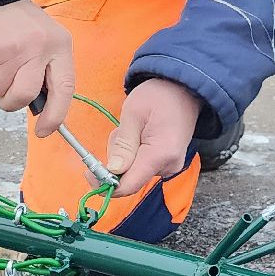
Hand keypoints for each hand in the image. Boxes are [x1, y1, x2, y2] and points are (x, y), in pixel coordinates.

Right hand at [0, 0, 74, 136]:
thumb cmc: (17, 23)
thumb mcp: (44, 40)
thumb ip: (45, 70)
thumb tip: (41, 109)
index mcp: (59, 47)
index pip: (64, 89)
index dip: (56, 115)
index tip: (44, 131)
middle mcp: (38, 49)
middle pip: (24, 96)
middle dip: (10, 101)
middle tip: (4, 86)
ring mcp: (11, 50)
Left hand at [105, 78, 200, 197]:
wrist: (185, 89)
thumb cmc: (159, 96)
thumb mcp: (133, 113)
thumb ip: (123, 145)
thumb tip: (113, 171)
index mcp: (160, 154)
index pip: (129, 185)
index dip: (105, 183)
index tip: (89, 172)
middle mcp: (169, 165)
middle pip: (129, 178)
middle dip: (116, 160)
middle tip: (120, 132)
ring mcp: (170, 165)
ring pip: (134, 171)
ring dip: (124, 154)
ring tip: (133, 128)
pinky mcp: (168, 163)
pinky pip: (142, 166)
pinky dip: (134, 153)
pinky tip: (139, 134)